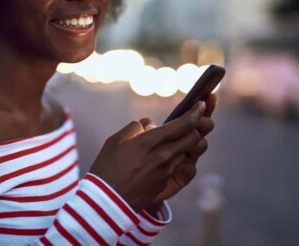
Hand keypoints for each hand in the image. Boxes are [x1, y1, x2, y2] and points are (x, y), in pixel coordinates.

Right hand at [90, 101, 206, 211]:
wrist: (107, 202)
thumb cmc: (107, 168)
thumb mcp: (115, 141)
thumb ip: (135, 128)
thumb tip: (148, 125)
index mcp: (150, 141)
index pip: (183, 124)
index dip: (196, 112)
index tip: (200, 104)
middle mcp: (163, 156)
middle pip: (194, 138)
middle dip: (198, 127)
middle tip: (194, 120)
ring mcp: (166, 171)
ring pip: (189, 152)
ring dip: (188, 143)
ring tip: (179, 137)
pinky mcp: (166, 183)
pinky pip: (180, 165)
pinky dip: (178, 156)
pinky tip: (167, 154)